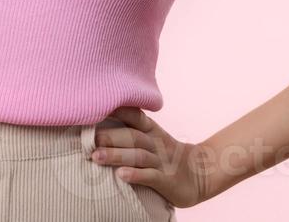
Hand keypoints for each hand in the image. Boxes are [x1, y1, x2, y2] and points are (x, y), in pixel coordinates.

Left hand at [92, 107, 211, 208]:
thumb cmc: (165, 155)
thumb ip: (130, 131)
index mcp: (151, 130)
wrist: (199, 175)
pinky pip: (150, 176)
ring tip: (96, 157)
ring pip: (138, 156)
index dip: (117, 110)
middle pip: (132, 136)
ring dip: (116, 155)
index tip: (96, 107)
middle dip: (110, 137)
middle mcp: (155, 143)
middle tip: (89, 140)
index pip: (134, 116)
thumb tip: (96, 125)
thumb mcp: (152, 138)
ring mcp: (161, 161)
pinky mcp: (166, 180)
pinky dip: (135, 175)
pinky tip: (121, 175)